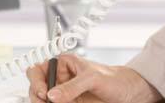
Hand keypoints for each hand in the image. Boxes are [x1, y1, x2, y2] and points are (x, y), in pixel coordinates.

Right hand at [26, 53, 161, 102]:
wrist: (127, 94)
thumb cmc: (114, 78)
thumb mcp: (93, 78)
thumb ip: (73, 86)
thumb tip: (52, 95)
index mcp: (63, 64)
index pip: (38, 69)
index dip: (36, 81)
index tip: (44, 93)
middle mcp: (60, 79)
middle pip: (36, 87)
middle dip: (37, 96)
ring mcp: (63, 94)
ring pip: (43, 100)